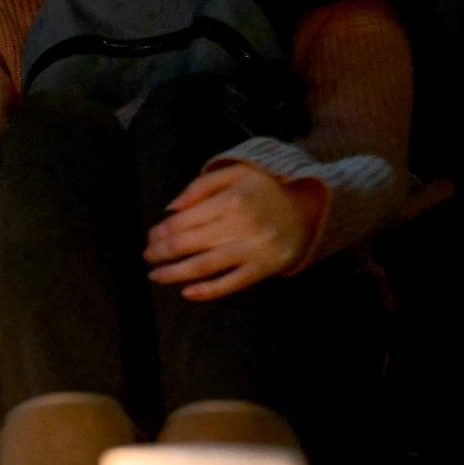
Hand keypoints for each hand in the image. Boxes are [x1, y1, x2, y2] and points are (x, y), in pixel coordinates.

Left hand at [145, 164, 321, 300]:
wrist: (315, 203)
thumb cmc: (268, 185)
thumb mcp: (236, 172)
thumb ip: (200, 186)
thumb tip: (170, 209)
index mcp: (231, 200)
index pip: (183, 221)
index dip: (160, 232)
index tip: (150, 237)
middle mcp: (241, 225)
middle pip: (188, 244)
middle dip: (161, 253)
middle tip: (148, 257)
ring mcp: (254, 249)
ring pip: (204, 266)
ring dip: (174, 274)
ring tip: (156, 276)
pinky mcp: (266, 267)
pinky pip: (232, 284)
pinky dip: (208, 291)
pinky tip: (187, 293)